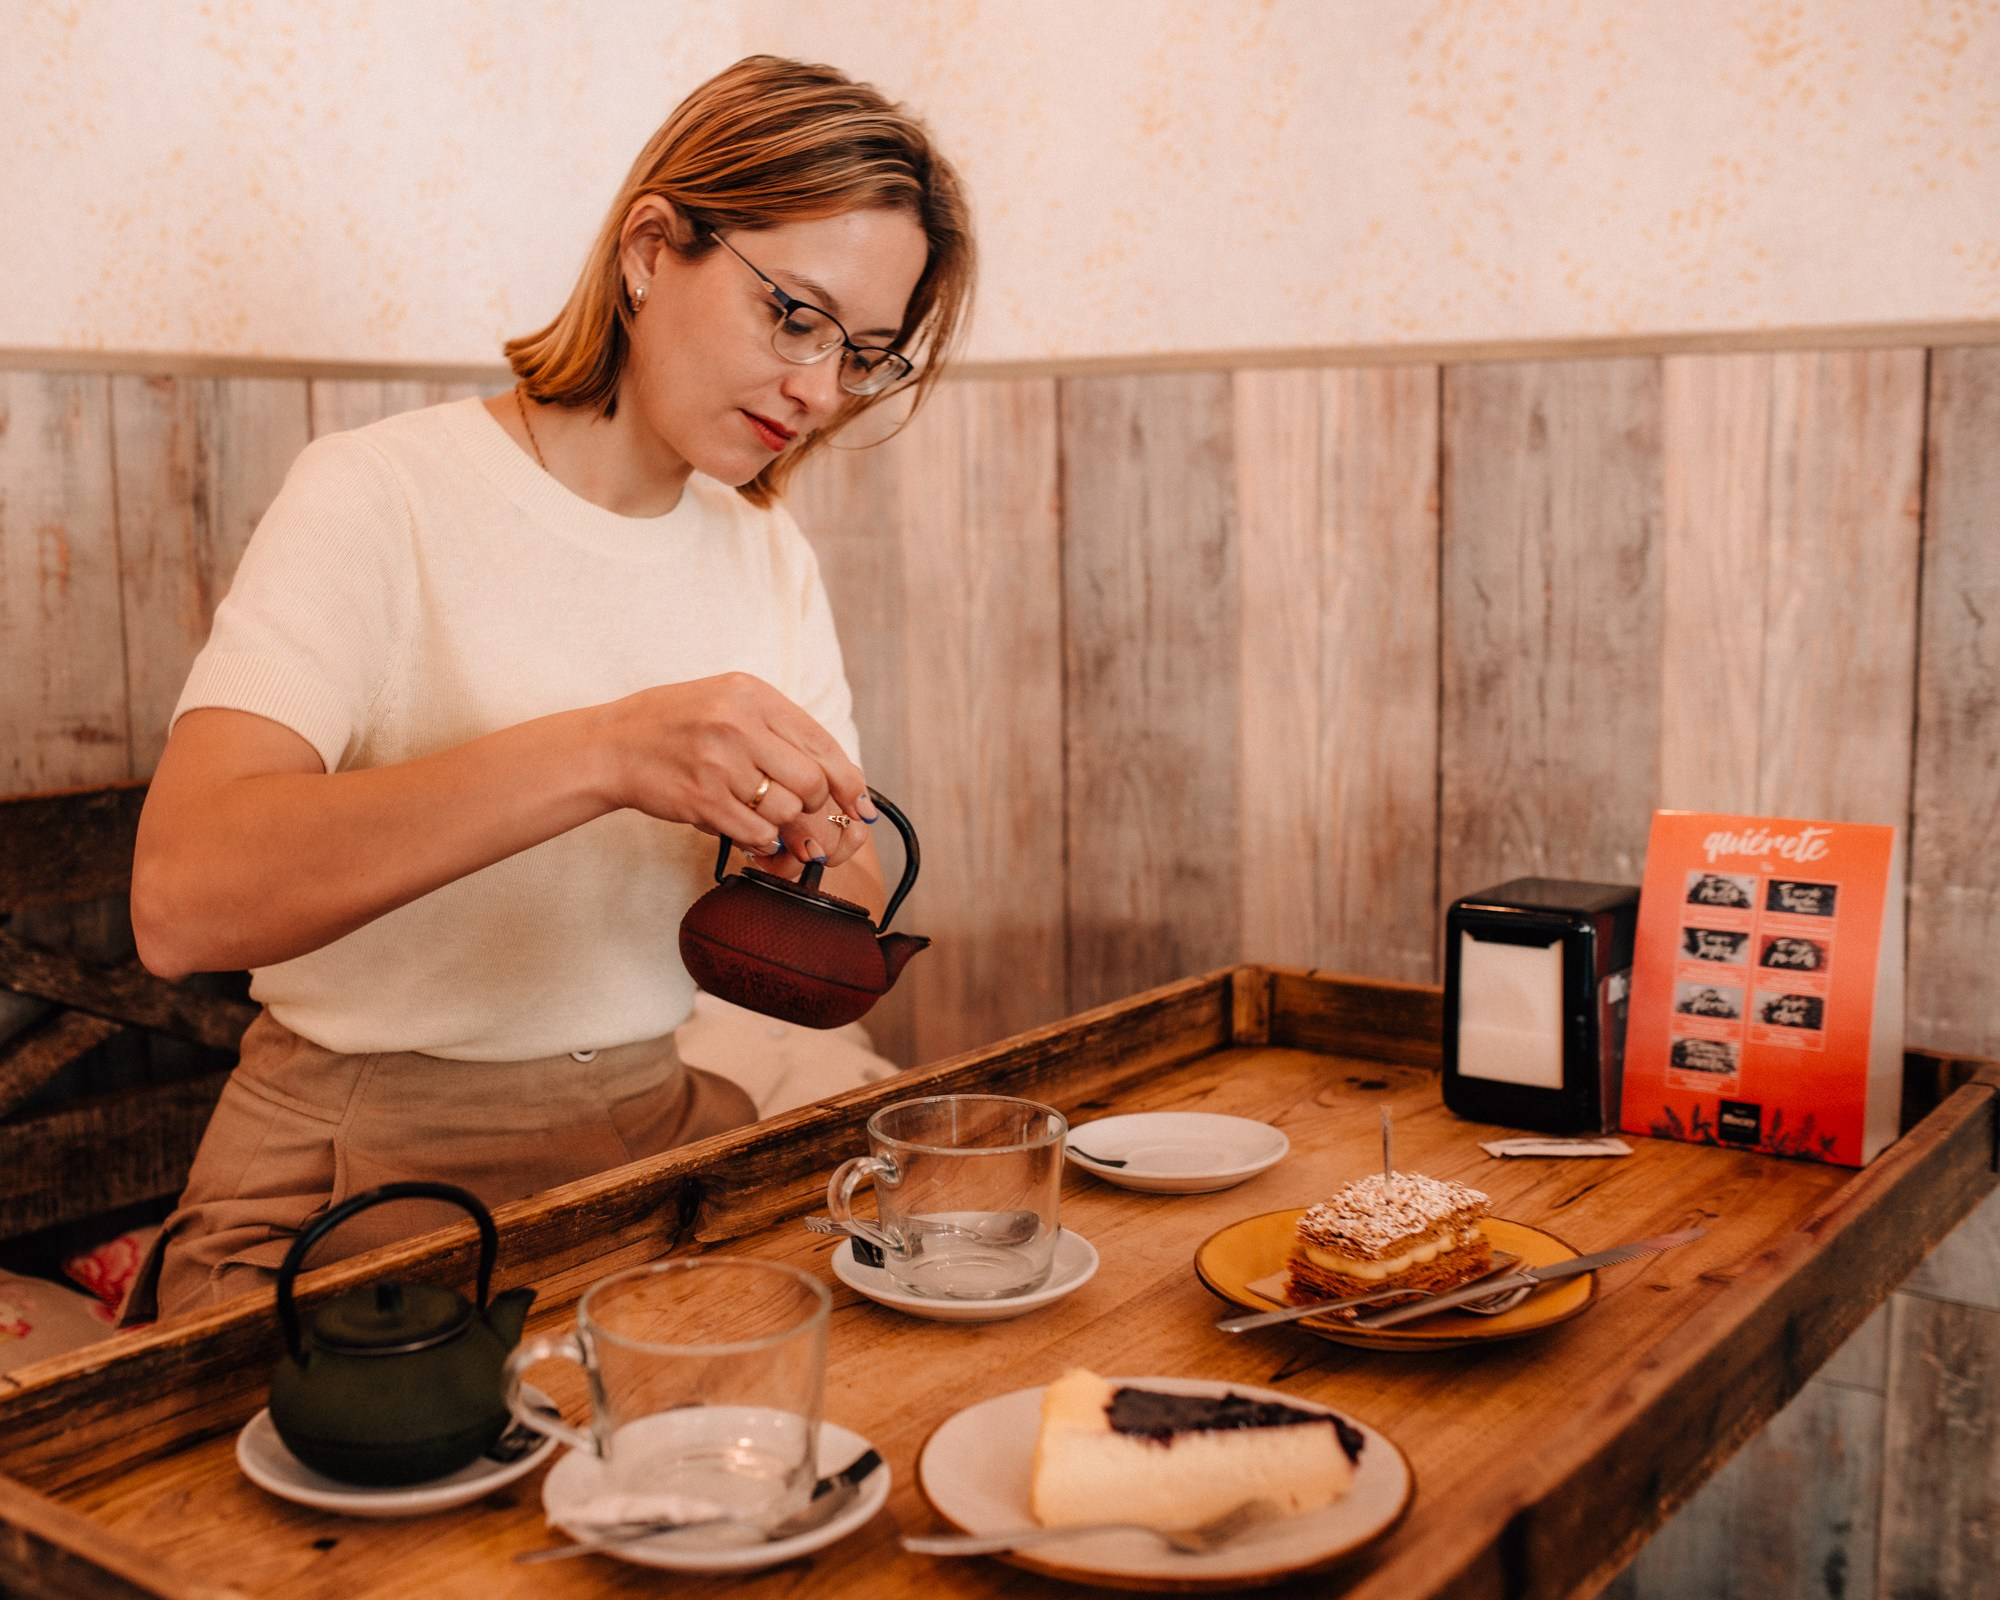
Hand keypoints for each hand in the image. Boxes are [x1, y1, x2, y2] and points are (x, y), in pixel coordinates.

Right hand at [598, 673, 875, 868]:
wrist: (612, 745)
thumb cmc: (673, 725)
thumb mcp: (727, 703)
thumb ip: (777, 729)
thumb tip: (834, 772)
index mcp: (752, 694)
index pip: (822, 742)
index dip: (850, 780)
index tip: (862, 806)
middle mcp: (738, 723)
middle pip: (812, 780)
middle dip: (817, 806)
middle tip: (805, 814)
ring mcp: (719, 761)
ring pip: (786, 809)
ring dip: (784, 824)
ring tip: (766, 820)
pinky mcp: (702, 798)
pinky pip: (756, 831)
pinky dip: (762, 840)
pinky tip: (750, 833)